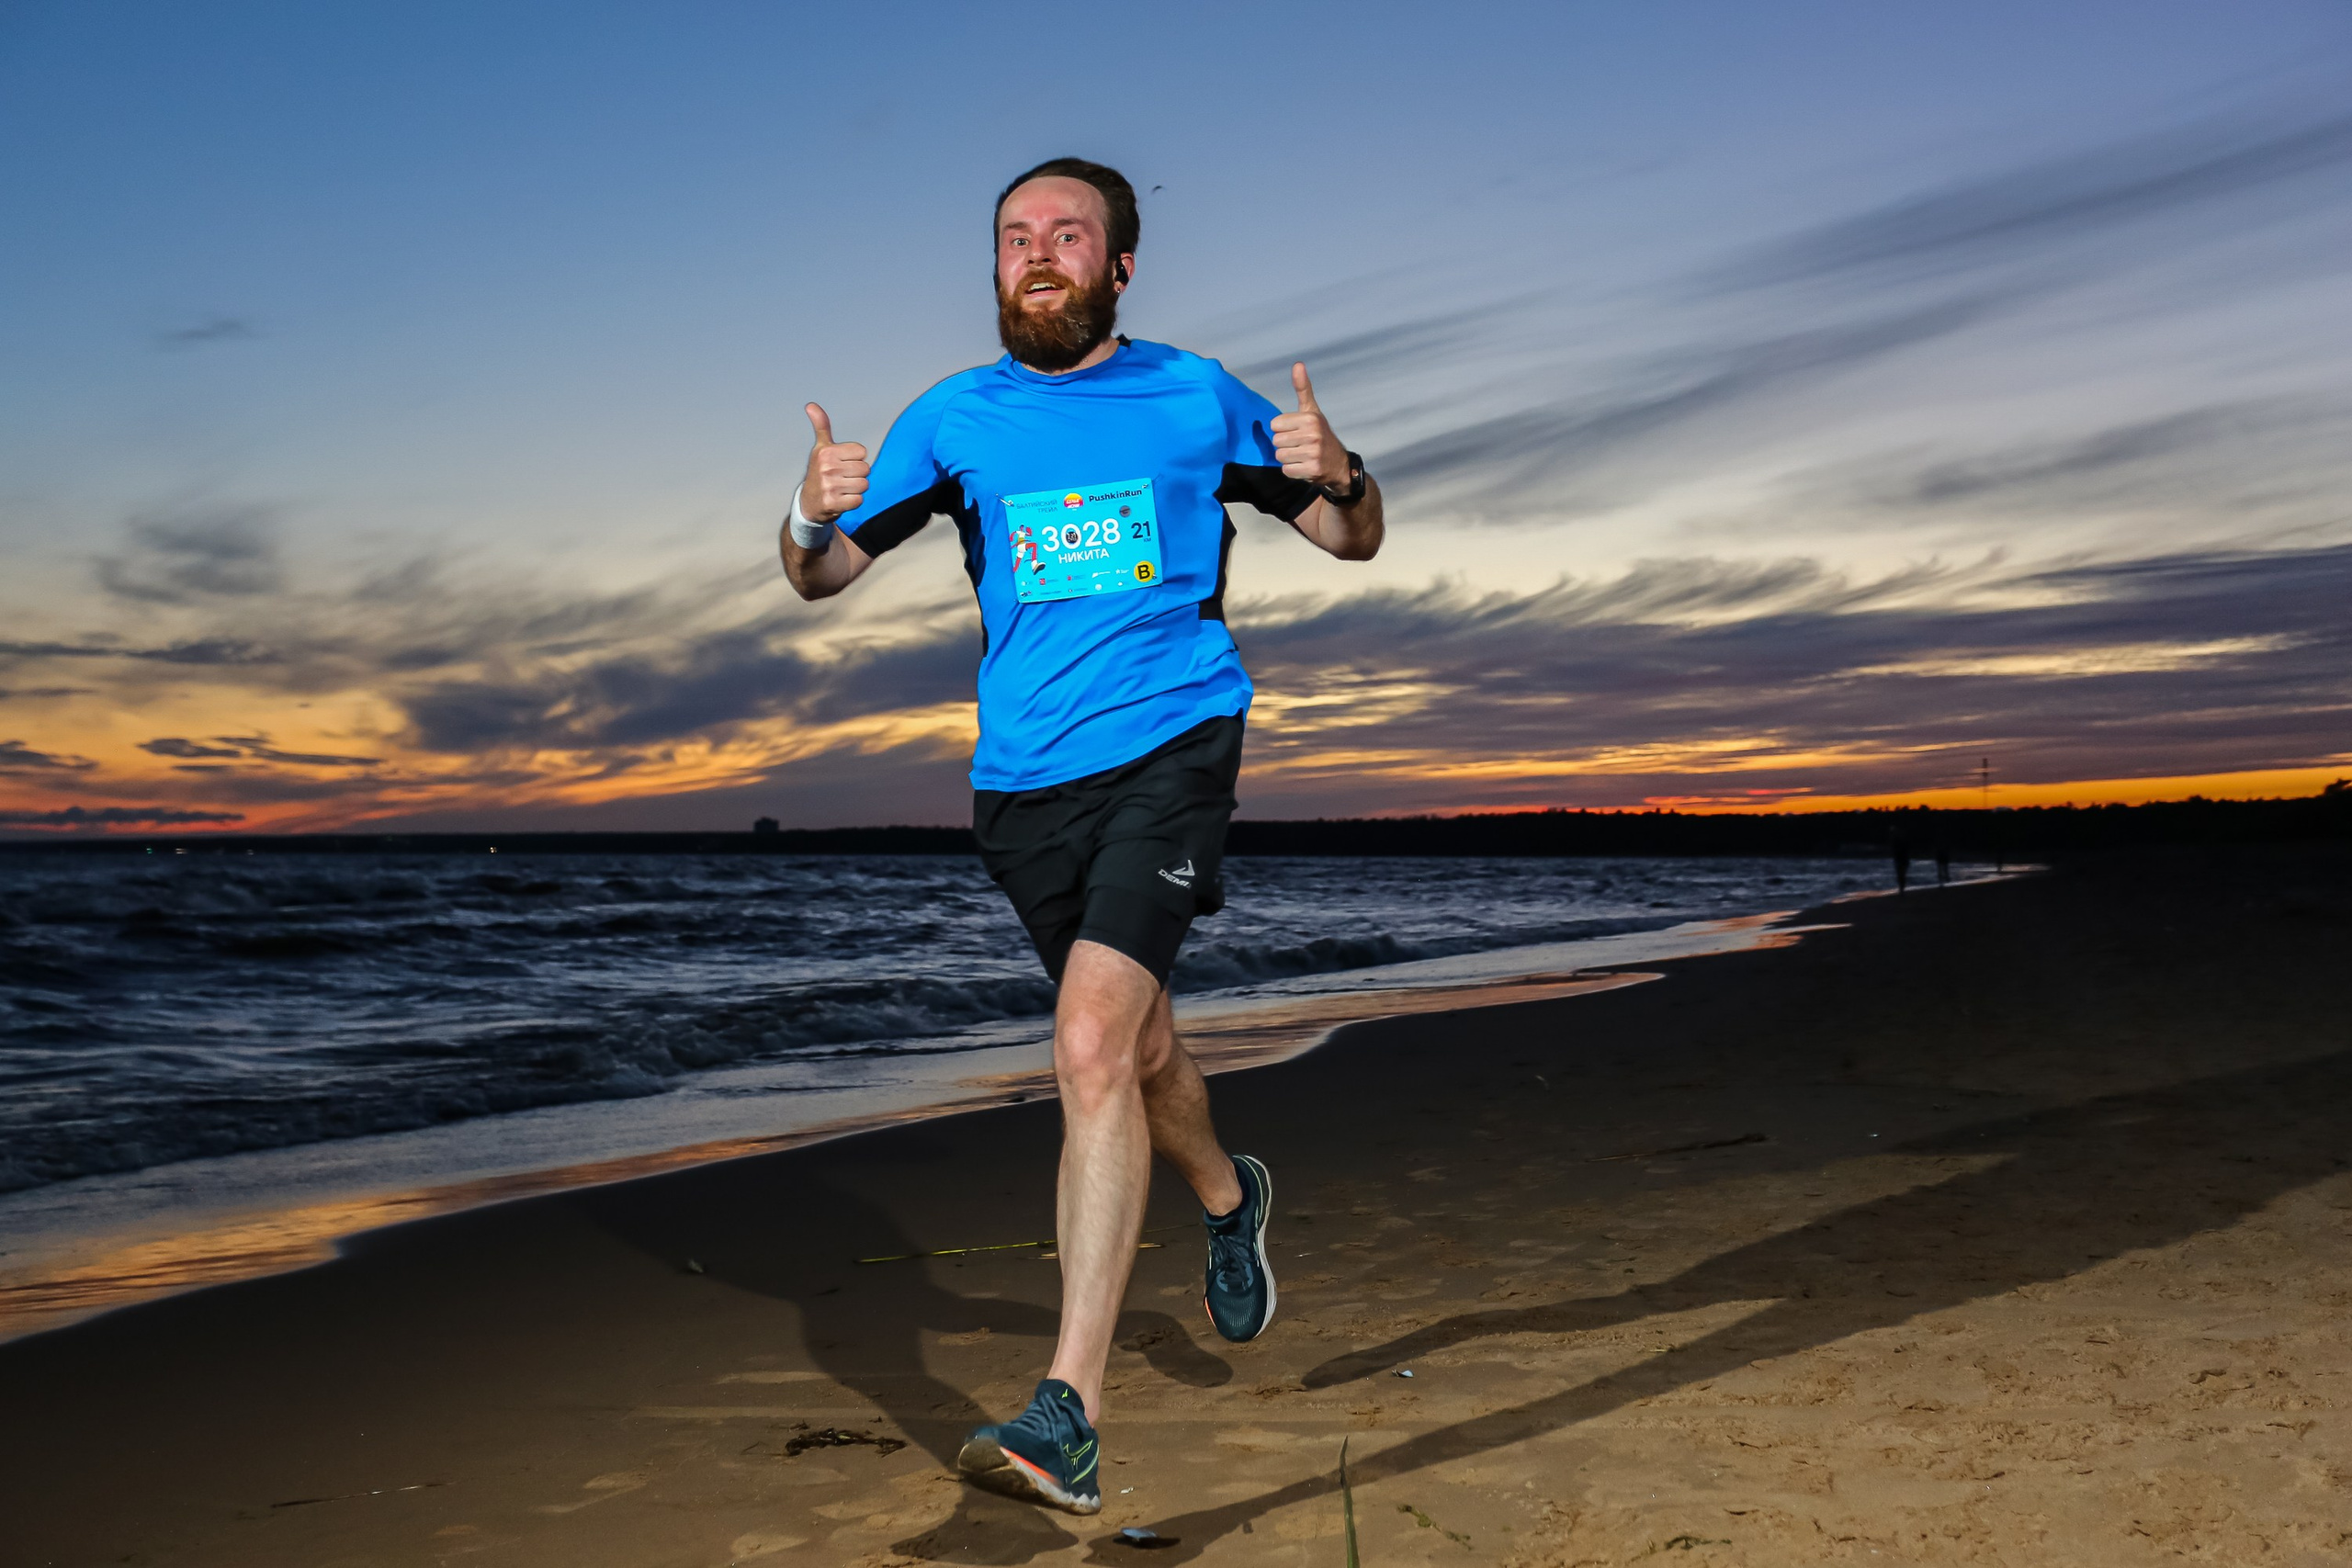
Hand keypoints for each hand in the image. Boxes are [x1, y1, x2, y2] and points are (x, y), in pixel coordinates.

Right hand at [800, 403, 868, 523]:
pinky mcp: (833, 503)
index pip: (862, 452)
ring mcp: (829, 486)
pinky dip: (853, 501)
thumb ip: (821, 426)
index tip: (842, 464)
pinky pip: (859, 500)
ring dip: (856, 489)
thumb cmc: (819, 472)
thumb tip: (811, 405)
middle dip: (857, 475)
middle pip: (865, 469)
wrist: (808, 503)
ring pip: (864, 485)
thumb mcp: (820, 448)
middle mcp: (827, 467)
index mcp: (826, 451)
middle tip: (842, 478)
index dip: (856, 459)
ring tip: (842, 489)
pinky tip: (842, 499)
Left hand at [1269, 363, 1351, 491]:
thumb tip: (1298, 364)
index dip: (1283, 430)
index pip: (1274, 425)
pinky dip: (1293, 471)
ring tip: (1302, 455)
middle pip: (1276, 441)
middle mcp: (1313, 434)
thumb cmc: (1320, 434)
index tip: (1297, 432)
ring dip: (1288, 458)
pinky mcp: (1313, 470)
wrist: (1339, 464)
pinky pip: (1286, 470)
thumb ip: (1303, 389)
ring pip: (1280, 457)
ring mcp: (1314, 453)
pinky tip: (1304, 466)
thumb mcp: (1312, 410)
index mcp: (1310, 418)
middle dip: (1285, 445)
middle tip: (1300, 445)